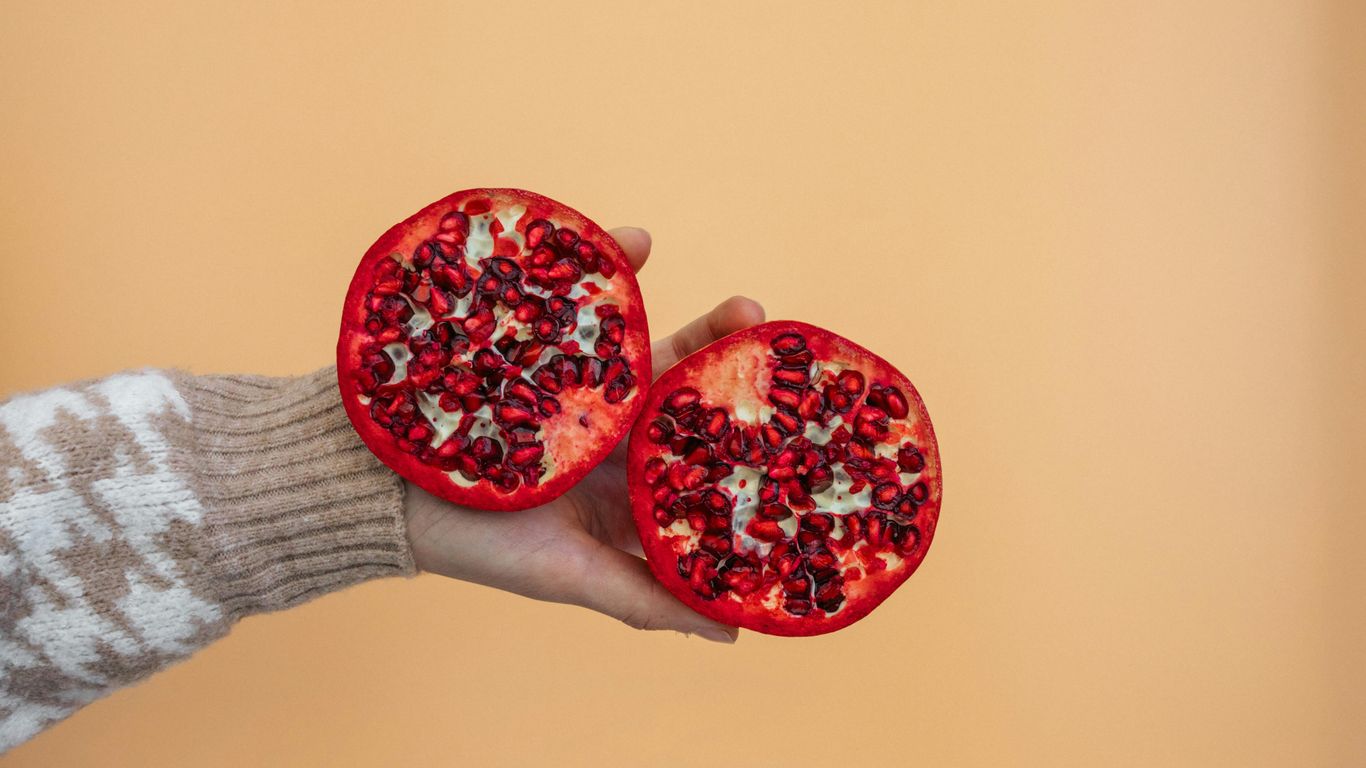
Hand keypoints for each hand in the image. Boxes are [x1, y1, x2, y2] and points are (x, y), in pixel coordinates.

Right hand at [402, 227, 764, 642]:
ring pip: (635, 340)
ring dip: (687, 309)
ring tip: (709, 280)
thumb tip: (733, 632)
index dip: (747, 433)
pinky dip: (602, 264)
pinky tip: (636, 240)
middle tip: (760, 320)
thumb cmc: (479, 546)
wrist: (379, 493)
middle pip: (677, 385)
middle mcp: (608, 431)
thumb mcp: (567, 576)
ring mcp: (571, 385)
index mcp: (626, 483)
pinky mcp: (532, 347)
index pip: (698, 453)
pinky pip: (571, 304)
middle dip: (720, 353)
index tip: (795, 412)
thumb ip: (645, 598)